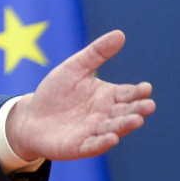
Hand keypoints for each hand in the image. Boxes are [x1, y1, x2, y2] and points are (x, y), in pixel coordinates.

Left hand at [6, 30, 154, 161]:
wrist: (30, 117)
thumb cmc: (55, 93)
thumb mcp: (73, 69)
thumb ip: (95, 54)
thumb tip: (120, 34)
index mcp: (108, 96)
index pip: (128, 94)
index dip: (138, 92)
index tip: (146, 88)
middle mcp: (105, 115)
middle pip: (125, 112)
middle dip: (137, 110)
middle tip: (148, 105)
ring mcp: (94, 132)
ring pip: (114, 129)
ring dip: (125, 125)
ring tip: (136, 120)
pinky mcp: (80, 146)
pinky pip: (94, 145)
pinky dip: (103, 142)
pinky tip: (112, 138)